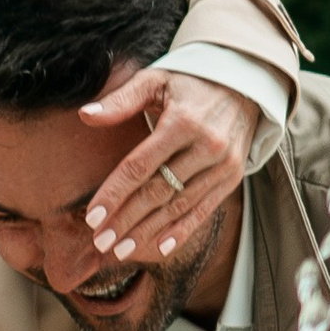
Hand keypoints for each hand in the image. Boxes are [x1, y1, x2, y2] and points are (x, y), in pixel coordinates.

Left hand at [81, 69, 258, 266]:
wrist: (244, 84)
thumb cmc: (190, 82)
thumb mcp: (156, 80)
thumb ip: (122, 99)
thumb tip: (85, 115)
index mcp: (183, 121)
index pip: (141, 165)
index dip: (115, 192)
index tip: (92, 216)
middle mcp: (207, 145)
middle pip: (159, 191)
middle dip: (126, 219)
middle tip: (100, 241)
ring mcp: (223, 165)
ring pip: (179, 205)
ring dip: (148, 231)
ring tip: (121, 249)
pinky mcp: (232, 177)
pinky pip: (204, 210)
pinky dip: (182, 231)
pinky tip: (160, 248)